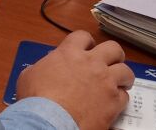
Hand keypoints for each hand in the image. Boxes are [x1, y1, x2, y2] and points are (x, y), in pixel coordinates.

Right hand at [16, 31, 134, 129]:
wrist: (49, 120)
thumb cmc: (37, 99)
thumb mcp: (30, 75)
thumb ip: (44, 66)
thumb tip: (45, 69)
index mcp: (69, 53)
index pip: (83, 36)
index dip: (86, 42)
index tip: (87, 48)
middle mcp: (91, 63)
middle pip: (113, 48)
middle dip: (114, 55)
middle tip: (110, 62)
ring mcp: (105, 82)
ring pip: (126, 71)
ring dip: (122, 76)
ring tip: (119, 83)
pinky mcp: (113, 101)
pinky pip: (124, 96)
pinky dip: (119, 98)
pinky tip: (112, 102)